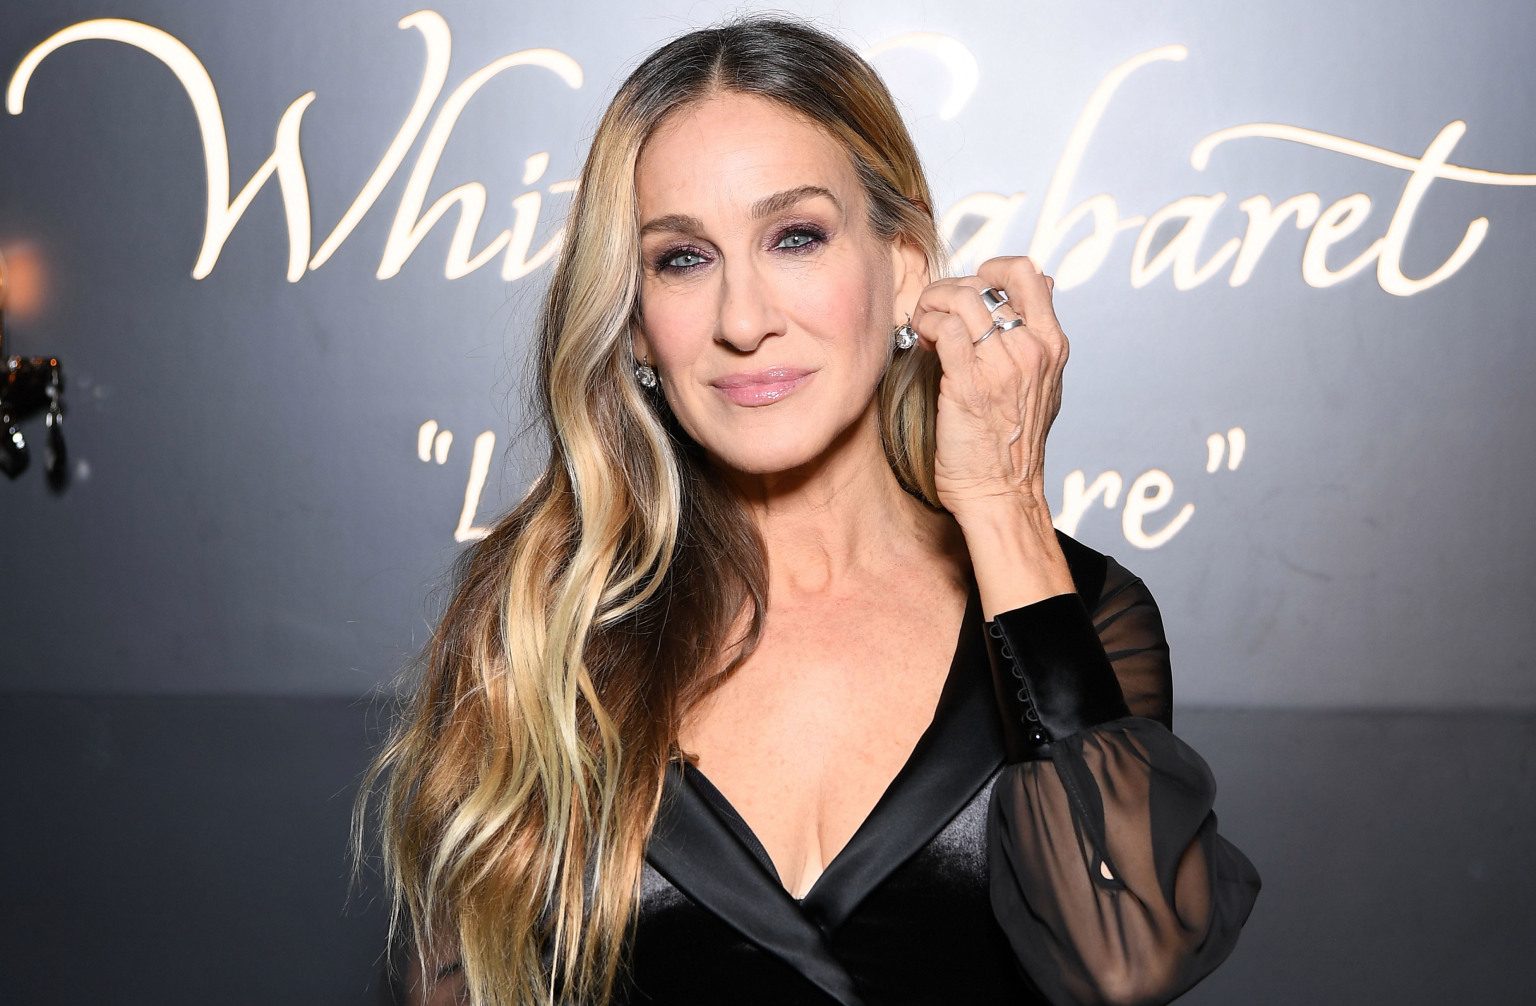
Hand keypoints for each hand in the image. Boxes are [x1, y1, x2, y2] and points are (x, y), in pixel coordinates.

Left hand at [907, 255, 1065, 524]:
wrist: (1002, 494)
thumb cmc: (1014, 445)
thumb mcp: (1045, 383)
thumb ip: (1042, 335)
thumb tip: (1047, 283)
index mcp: (1052, 345)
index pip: (1029, 273)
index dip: (993, 268)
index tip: (971, 286)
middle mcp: (1032, 350)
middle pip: (987, 283)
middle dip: (950, 288)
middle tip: (935, 310)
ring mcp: (1002, 365)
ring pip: (961, 298)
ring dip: (932, 302)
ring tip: (923, 322)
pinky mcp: (969, 383)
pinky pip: (943, 327)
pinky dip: (924, 324)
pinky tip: (919, 341)